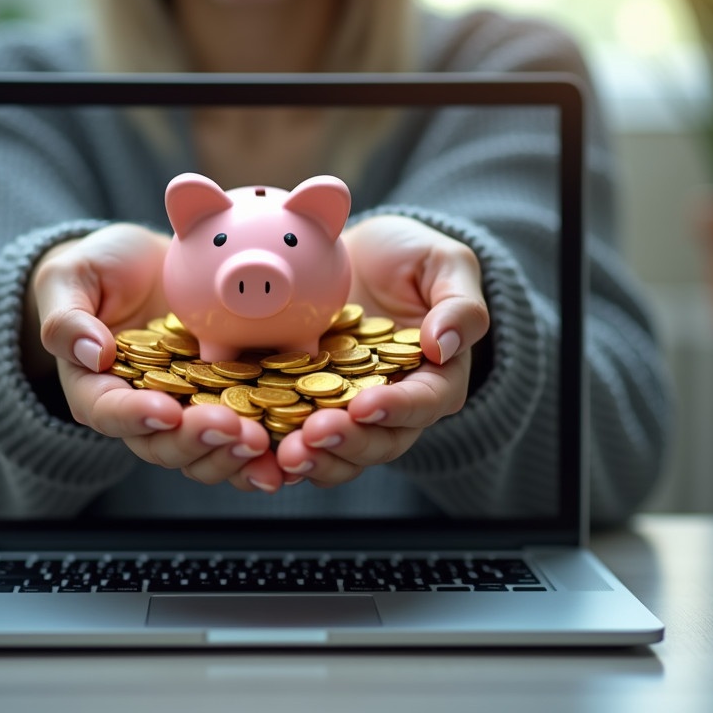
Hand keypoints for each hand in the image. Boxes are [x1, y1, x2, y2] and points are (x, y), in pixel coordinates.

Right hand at [24, 223, 274, 490]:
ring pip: (210, 451)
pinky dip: (272, 446)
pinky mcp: (234, 400)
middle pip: (165, 444)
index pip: (109, 412)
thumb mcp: (73, 277)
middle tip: (232, 428)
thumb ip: (67, 317)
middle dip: (198, 442)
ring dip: (235, 454)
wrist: (154, 263)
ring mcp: (193, 411)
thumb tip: (92, 353)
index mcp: (100, 389)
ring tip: (263, 442)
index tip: (164, 411)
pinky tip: (296, 446)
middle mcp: (146, 412)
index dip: (135, 418)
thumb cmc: (103, 268)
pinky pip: (251, 432)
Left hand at [274, 214, 489, 486]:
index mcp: (433, 377)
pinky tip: (253, 450)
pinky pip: (289, 438)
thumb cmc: (407, 255)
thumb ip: (460, 304)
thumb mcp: (445, 263)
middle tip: (314, 435)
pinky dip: (272, 451)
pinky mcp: (300, 405)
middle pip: (377, 442)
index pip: (424, 403)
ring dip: (311, 459)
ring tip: (283, 453)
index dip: (398, 410)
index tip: (366, 406)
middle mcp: (390, 406)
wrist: (352, 253)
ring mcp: (343, 410)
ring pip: (335, 453)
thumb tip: (443, 346)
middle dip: (347, 443)